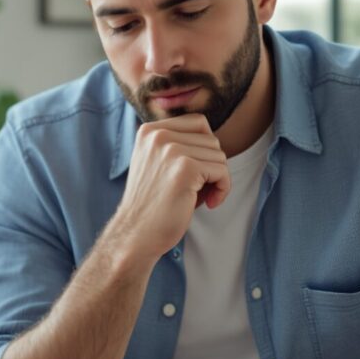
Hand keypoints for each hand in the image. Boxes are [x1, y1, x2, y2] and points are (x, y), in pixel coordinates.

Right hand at [105, 114, 229, 263]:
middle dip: (212, 166)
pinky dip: (223, 189)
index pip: (198, 123)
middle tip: (201, 190)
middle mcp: (158, 135)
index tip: (198, 173)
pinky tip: (209, 203)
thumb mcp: (158, 164)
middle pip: (211, 140)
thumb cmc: (153, 205)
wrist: (136, 235)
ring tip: (202, 198)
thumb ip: (179, 146)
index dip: (205, 149)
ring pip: (219, 155)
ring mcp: (171, 150)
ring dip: (218, 179)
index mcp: (149, 131)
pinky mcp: (186, 168)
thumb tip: (214, 141)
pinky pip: (222, 171)